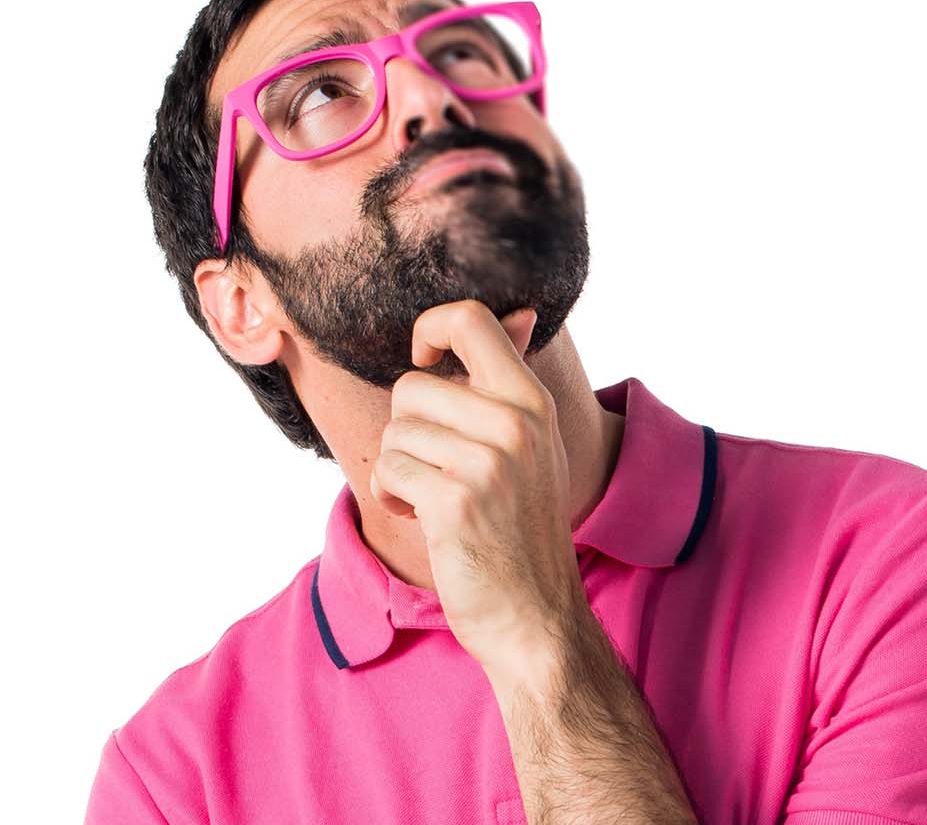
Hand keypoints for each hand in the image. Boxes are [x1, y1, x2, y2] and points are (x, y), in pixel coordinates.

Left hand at [368, 300, 583, 678]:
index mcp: (533, 400)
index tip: (427, 363)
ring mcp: (489, 460)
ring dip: (399, 468)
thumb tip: (518, 313)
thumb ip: (512, 384)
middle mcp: (516, 422)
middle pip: (412, 384)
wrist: (536, 614)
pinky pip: (388, 469)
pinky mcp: (455, 499)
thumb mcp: (535, 446)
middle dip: (406, 427)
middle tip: (435, 464)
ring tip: (433, 497)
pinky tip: (423, 517)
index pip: (470, 319)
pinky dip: (392, 496)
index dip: (430, 328)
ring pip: (396, 430)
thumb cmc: (522, 528)